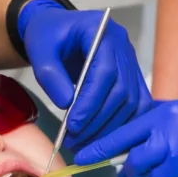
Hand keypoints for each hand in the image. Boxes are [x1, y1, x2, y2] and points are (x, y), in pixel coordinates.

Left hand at [18, 0, 152, 149]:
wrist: (58, 31)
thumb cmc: (48, 37)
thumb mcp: (40, 50)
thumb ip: (50, 74)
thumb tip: (66, 104)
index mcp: (103, 32)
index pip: (104, 72)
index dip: (90, 103)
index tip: (73, 126)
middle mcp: (123, 47)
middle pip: (121, 91)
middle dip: (98, 121)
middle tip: (75, 141)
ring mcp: (131, 62)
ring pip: (131, 102)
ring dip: (109, 128)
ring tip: (83, 144)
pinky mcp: (132, 77)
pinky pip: (137, 105)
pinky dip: (123, 125)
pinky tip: (104, 140)